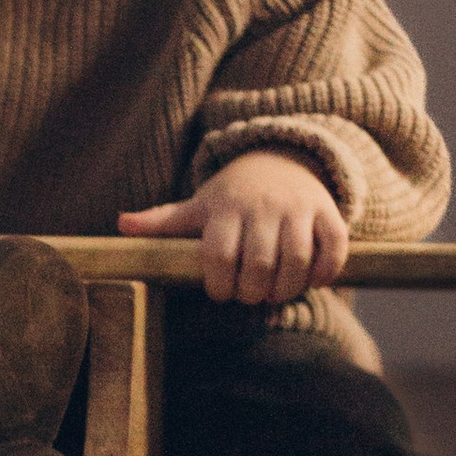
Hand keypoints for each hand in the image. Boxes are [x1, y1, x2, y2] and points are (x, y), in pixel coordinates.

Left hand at [118, 151, 349, 304]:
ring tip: (277, 293)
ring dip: (287, 288)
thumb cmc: (231, 196)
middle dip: (253, 293)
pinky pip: (334, 247)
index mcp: (225, 209)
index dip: (219, 286)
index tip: (221, 293)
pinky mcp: (327, 212)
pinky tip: (312, 282)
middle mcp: (262, 207)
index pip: (219, 257)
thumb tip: (121, 225)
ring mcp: (297, 208)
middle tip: (250, 296)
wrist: (280, 160)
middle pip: (259, 265)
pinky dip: (325, 272)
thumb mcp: (197, 206)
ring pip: (297, 259)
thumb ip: (162, 221)